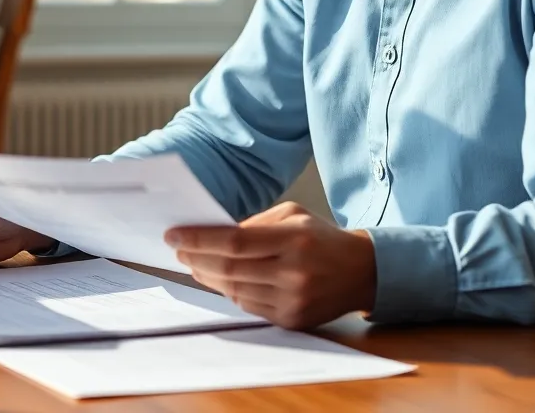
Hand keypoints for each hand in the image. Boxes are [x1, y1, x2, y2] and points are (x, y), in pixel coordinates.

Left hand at [165, 201, 375, 329]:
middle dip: (197, 258)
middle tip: (178, 249)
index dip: (199, 239)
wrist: (360, 271)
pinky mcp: (292, 320)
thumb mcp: (292, 215)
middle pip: (229, 268)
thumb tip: (214, 233)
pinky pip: (249, 306)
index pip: (234, 241)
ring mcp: (292, 300)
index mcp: (293, 238)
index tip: (174, 235)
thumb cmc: (320, 236)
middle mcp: (292, 272)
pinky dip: (231, 291)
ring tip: (195, 263)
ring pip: (235, 290)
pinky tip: (221, 278)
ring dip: (209, 277)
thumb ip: (255, 223)